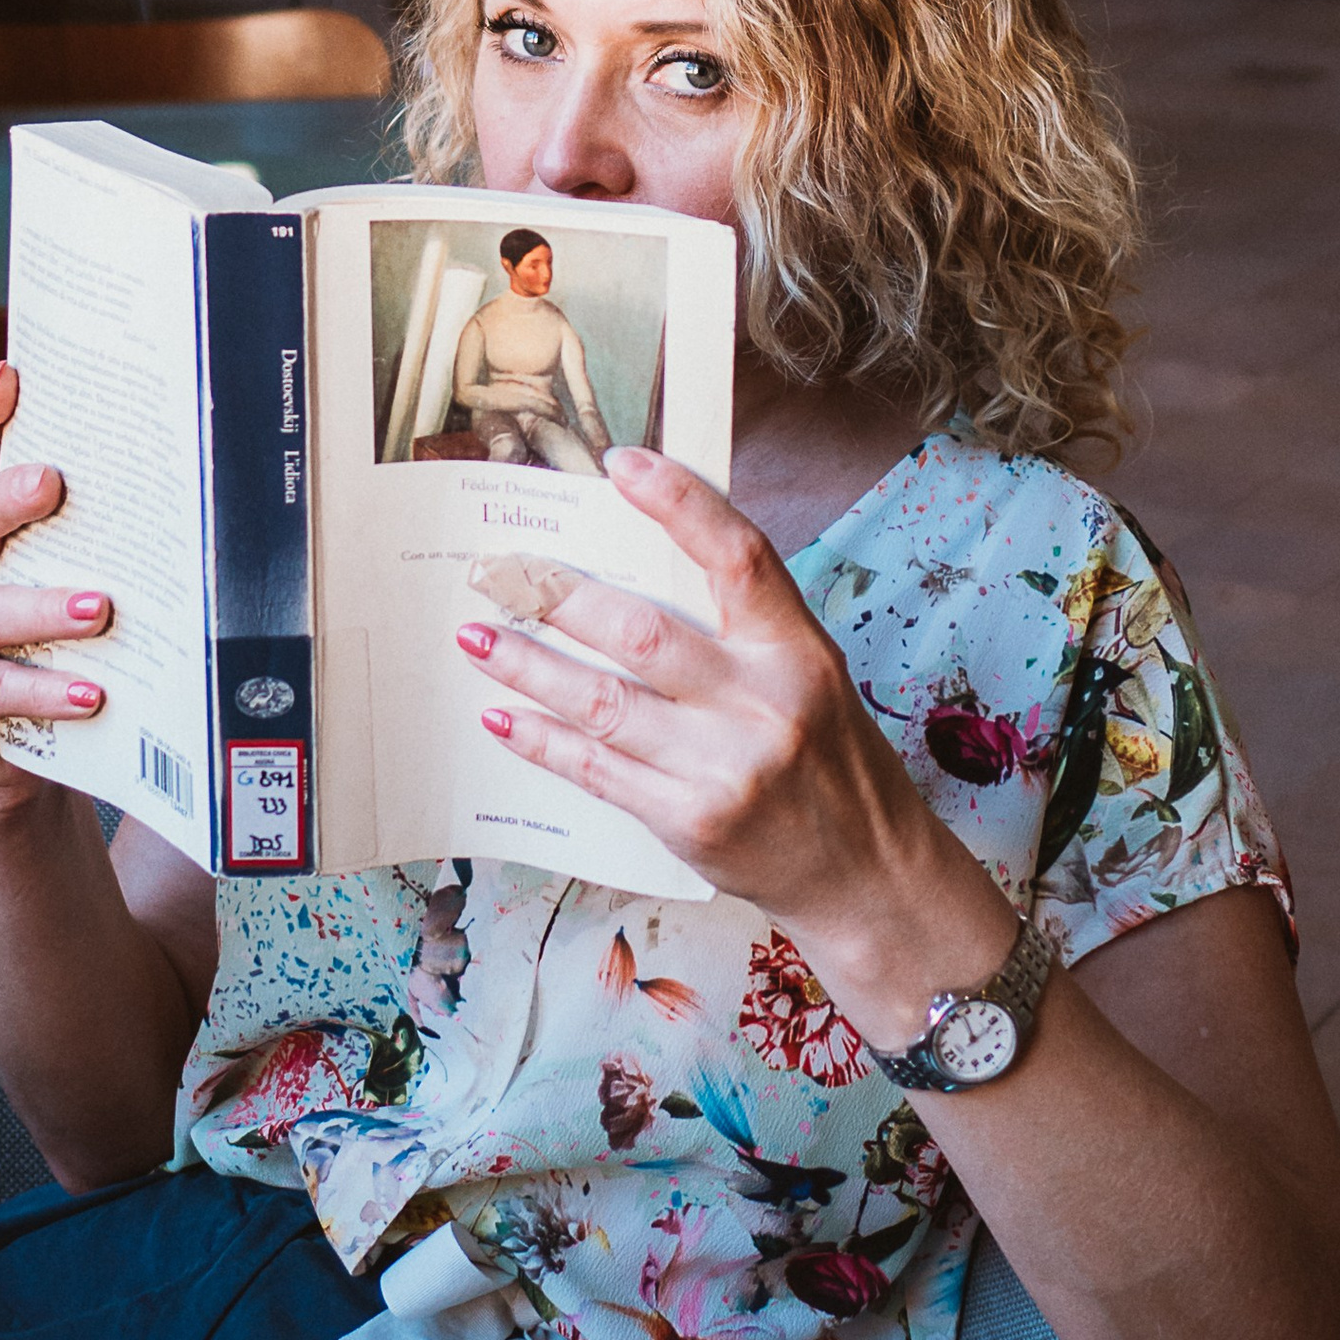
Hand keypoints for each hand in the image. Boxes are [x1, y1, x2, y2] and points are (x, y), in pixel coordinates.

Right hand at [0, 362, 114, 813]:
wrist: (9, 767)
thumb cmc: (43, 664)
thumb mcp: (50, 599)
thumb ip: (73, 556)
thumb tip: (160, 504)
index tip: (5, 376)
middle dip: (7, 501)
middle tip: (52, 483)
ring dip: (44, 610)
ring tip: (101, 609)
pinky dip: (40, 690)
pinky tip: (88, 693)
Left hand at [454, 444, 1015, 1030]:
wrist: (864, 875)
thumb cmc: (829, 761)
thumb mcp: (810, 675)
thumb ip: (743, 627)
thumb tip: (638, 566)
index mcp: (799, 650)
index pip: (739, 556)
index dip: (680, 502)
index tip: (620, 464)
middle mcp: (764, 702)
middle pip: (642, 632)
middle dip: (558, 598)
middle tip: (501, 571)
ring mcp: (724, 766)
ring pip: (602, 701)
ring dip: (527, 666)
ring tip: (475, 635)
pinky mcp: (690, 820)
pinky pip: (596, 769)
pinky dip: (541, 740)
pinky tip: (501, 715)